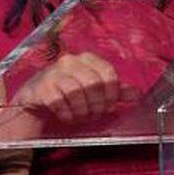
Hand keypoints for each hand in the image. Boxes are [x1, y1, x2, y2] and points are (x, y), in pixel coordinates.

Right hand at [11, 52, 137, 124]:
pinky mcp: (41, 86)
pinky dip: (66, 113)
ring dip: (82, 110)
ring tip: (81, 116)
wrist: (36, 98)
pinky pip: (58, 102)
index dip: (111, 93)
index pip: (107, 72)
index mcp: (87, 58)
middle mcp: (70, 61)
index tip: (110, 106)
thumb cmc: (68, 92)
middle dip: (97, 104)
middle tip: (94, 114)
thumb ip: (114, 90)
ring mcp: (54, 72)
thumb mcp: (93, 90)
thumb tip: (136, 94)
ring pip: (76, 92)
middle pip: (92, 83)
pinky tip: (67, 116)